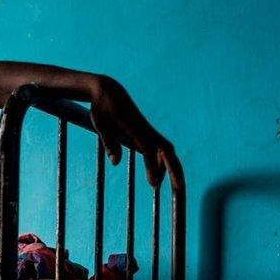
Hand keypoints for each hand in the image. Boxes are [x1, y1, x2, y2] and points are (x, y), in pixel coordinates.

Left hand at [88, 75, 182, 189]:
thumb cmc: (102, 108)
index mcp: (135, 128)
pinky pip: (159, 149)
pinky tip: (156, 175)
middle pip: (167, 151)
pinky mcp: (146, 132)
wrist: (108, 91)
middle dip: (175, 169)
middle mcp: (146, 129)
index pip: (148, 150)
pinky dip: (161, 162)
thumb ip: (109, 143)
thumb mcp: (100, 124)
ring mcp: (148, 130)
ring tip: (169, 188)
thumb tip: (114, 162)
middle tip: (179, 189)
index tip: (153, 183)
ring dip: (171, 168)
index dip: (152, 166)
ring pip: (166, 150)